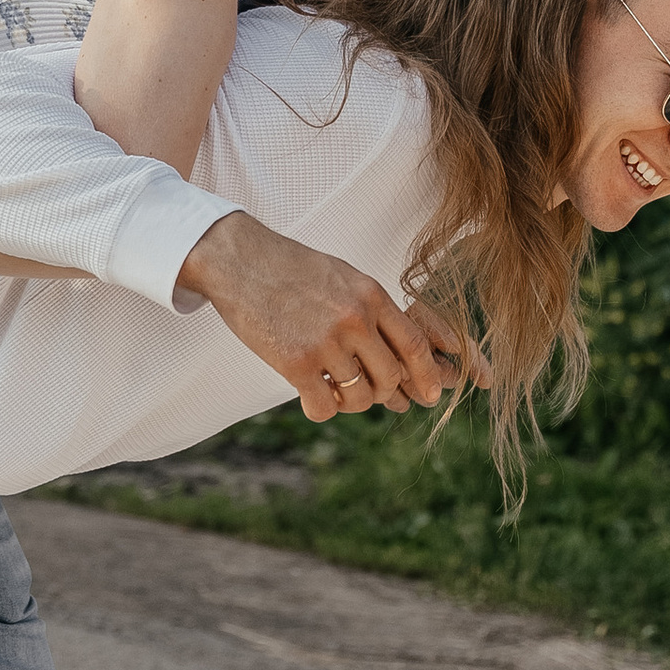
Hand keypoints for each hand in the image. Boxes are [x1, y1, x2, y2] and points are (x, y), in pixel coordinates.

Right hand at [177, 211, 484, 420]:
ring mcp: (326, 342)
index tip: (430, 396)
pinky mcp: (295, 363)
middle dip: (383, 392)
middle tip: (366, 391)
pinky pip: (324, 407)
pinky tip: (310, 397)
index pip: (415, 346)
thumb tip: (398, 350)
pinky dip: (321, 409)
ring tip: (333, 389)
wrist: (239, 261)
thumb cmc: (291, 269)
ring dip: (351, 402)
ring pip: (361, 397)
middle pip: (391, 377)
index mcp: (371, 296)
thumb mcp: (343, 277)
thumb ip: (372, 310)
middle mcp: (355, 320)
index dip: (428, 377)